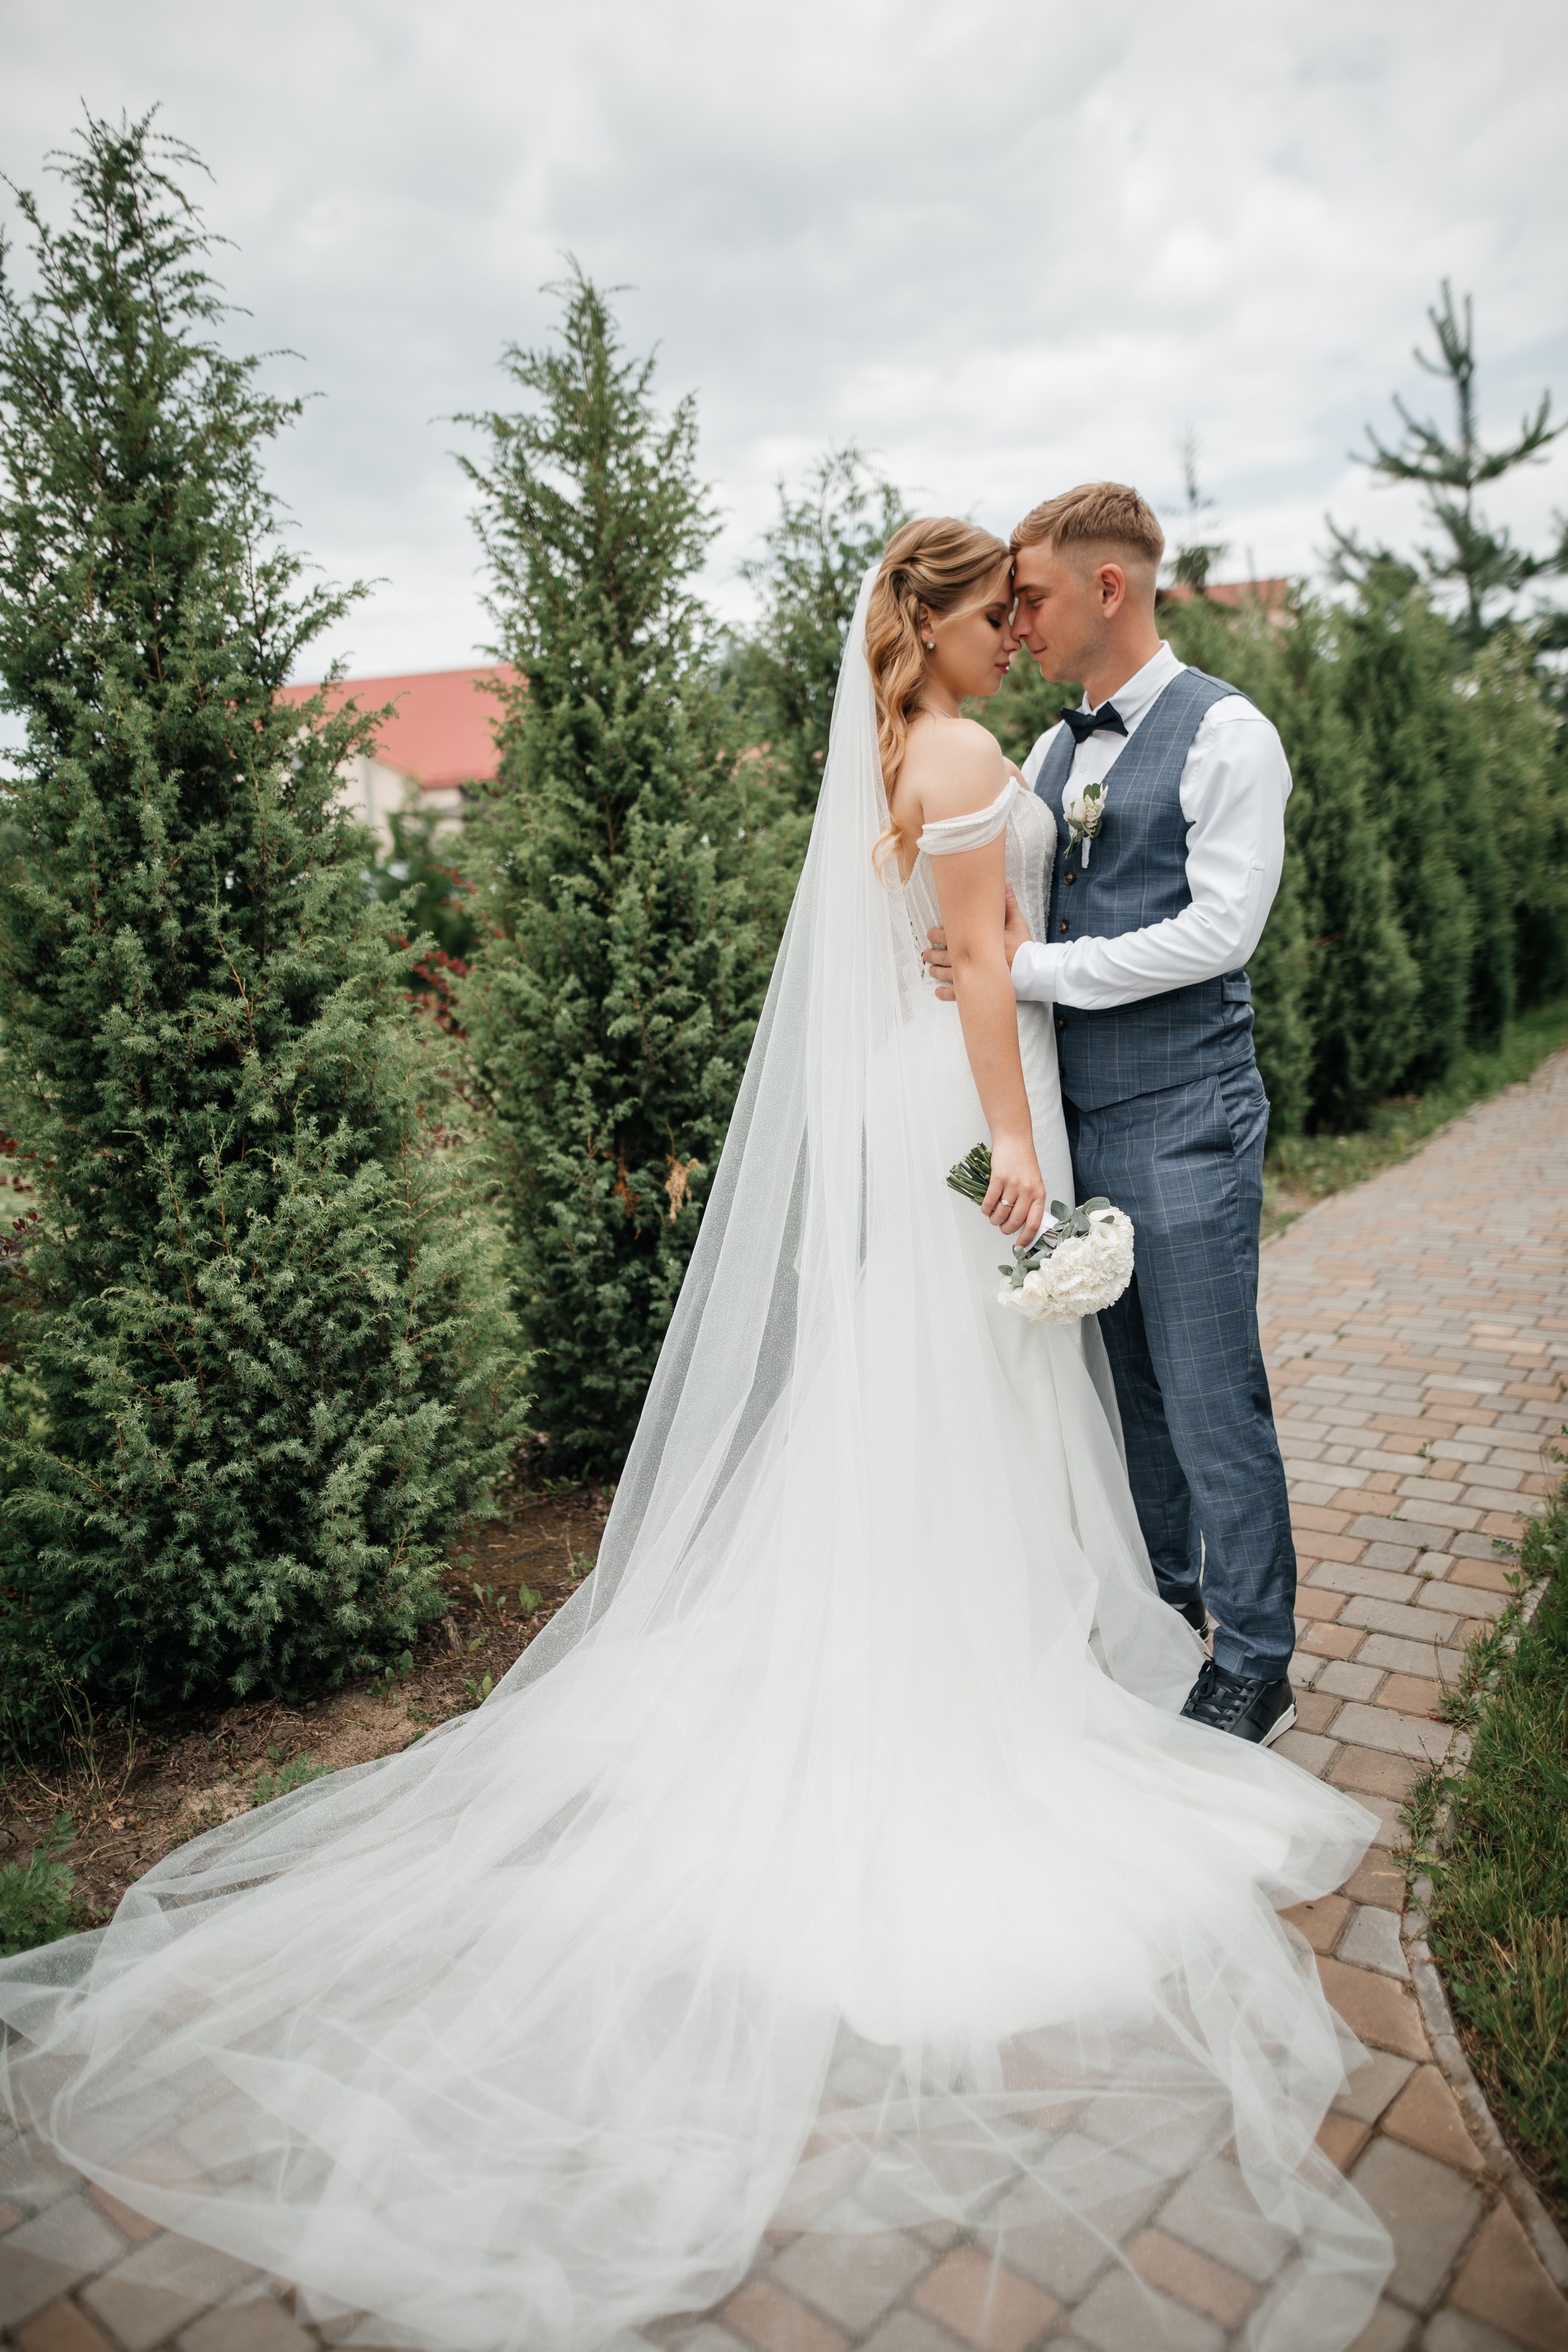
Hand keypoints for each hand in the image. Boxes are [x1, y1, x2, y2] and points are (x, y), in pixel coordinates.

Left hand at [924, 886, 1029, 1002]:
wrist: (1031, 971)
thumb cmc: (1023, 947)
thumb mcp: (1017, 923)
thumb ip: (1008, 905)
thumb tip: (1006, 886)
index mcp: (977, 942)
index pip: (952, 936)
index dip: (938, 935)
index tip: (930, 934)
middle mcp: (971, 959)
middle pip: (946, 956)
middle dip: (933, 954)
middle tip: (925, 954)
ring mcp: (973, 976)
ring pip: (949, 974)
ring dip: (937, 972)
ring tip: (930, 969)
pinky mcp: (978, 989)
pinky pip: (958, 993)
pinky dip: (947, 993)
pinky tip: (938, 992)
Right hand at [981, 1133, 1045, 1240]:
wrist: (1014, 1140)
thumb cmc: (1024, 1161)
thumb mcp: (1035, 1182)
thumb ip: (1031, 1201)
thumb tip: (1022, 1224)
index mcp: (1039, 1193)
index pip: (1034, 1223)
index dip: (1026, 1238)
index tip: (1019, 1246)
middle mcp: (1028, 1191)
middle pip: (1015, 1221)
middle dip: (1006, 1230)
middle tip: (1002, 1228)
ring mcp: (1013, 1184)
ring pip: (1001, 1214)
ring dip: (995, 1220)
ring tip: (993, 1218)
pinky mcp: (998, 1178)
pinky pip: (990, 1202)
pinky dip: (986, 1209)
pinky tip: (986, 1209)